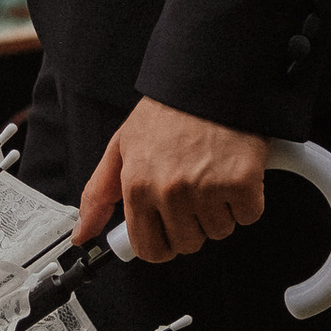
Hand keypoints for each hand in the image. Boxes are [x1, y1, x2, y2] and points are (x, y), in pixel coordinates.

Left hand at [76, 98, 267, 263]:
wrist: (208, 82)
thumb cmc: (168, 112)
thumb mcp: (121, 147)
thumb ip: (99, 194)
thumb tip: (82, 233)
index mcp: (138, 186)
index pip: (150, 248)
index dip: (162, 242)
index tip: (168, 230)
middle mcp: (170, 191)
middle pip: (188, 243)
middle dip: (193, 224)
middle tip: (193, 190)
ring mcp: (207, 189)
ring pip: (219, 231)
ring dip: (219, 210)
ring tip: (212, 175)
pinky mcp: (242, 183)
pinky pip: (248, 215)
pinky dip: (246, 200)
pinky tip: (235, 173)